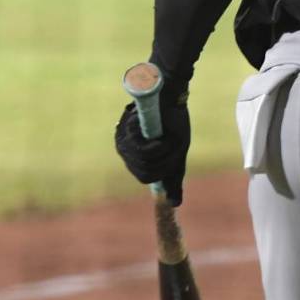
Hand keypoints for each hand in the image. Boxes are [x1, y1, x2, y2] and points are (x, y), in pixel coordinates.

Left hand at [113, 84, 190, 205]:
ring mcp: (123, 140)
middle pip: (144, 173)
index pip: (144, 176)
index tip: (172, 157)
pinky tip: (163, 138)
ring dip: (164, 154)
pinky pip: (144, 152)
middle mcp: (124, 148)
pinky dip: (158, 147)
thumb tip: (174, 204)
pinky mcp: (127, 130)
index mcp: (133, 154)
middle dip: (165, 163)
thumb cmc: (173, 122)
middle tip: (173, 147)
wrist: (172, 94)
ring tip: (169, 139)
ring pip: (144, 163)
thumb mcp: (176, 154)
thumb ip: (172, 177)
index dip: (162, 171)